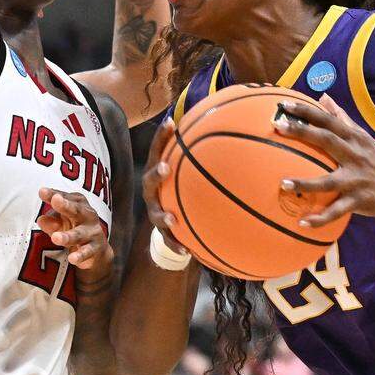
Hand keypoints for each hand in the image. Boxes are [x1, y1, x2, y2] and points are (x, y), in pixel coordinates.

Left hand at [37, 188, 111, 270]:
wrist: (96, 250)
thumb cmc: (73, 228)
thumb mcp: (59, 224)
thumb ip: (51, 222)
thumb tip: (41, 220)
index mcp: (78, 203)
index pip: (64, 197)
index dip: (53, 194)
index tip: (42, 191)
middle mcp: (87, 215)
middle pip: (76, 210)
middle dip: (66, 205)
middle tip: (55, 200)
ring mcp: (92, 231)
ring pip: (79, 234)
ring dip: (68, 236)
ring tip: (56, 238)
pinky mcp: (95, 248)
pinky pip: (87, 252)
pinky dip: (80, 255)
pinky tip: (72, 258)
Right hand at [141, 118, 190, 254]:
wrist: (172, 221)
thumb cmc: (182, 187)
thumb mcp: (188, 171)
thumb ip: (202, 152)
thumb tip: (224, 122)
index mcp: (158, 173)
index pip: (157, 150)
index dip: (162, 137)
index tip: (171, 123)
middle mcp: (153, 192)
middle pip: (150, 181)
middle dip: (156, 174)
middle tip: (165, 168)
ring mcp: (155, 211)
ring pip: (155, 214)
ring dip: (163, 216)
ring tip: (171, 219)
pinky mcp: (163, 232)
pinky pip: (169, 240)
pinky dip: (177, 246)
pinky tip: (188, 253)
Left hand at [273, 94, 374, 224]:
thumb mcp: (363, 137)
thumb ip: (342, 118)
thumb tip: (324, 97)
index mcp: (354, 138)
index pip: (328, 120)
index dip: (307, 110)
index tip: (284, 104)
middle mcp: (355, 155)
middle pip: (326, 140)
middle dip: (302, 132)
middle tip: (277, 126)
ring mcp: (356, 179)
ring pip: (327, 181)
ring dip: (305, 183)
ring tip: (282, 183)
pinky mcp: (358, 201)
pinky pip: (336, 211)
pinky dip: (320, 218)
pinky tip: (302, 223)